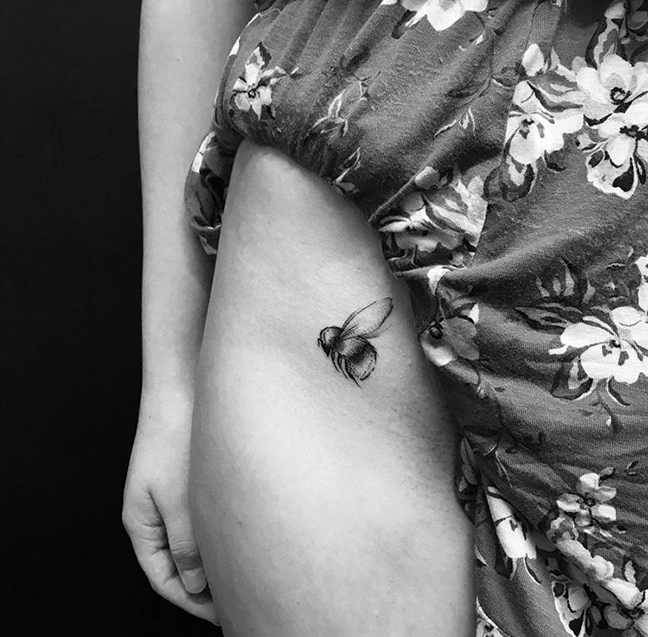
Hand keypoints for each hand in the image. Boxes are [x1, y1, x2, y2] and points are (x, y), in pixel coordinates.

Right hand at [122, 387, 216, 623]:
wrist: (181, 389)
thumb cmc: (174, 440)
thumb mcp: (179, 500)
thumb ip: (186, 545)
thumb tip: (197, 584)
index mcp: (140, 524)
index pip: (163, 578)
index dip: (191, 601)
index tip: (221, 614)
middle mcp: (152, 515)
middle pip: (175, 564)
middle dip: (203, 586)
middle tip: (237, 599)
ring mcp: (169, 498)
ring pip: (189, 543)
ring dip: (212, 560)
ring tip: (242, 573)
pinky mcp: (187, 483)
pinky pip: (199, 521)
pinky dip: (215, 535)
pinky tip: (238, 538)